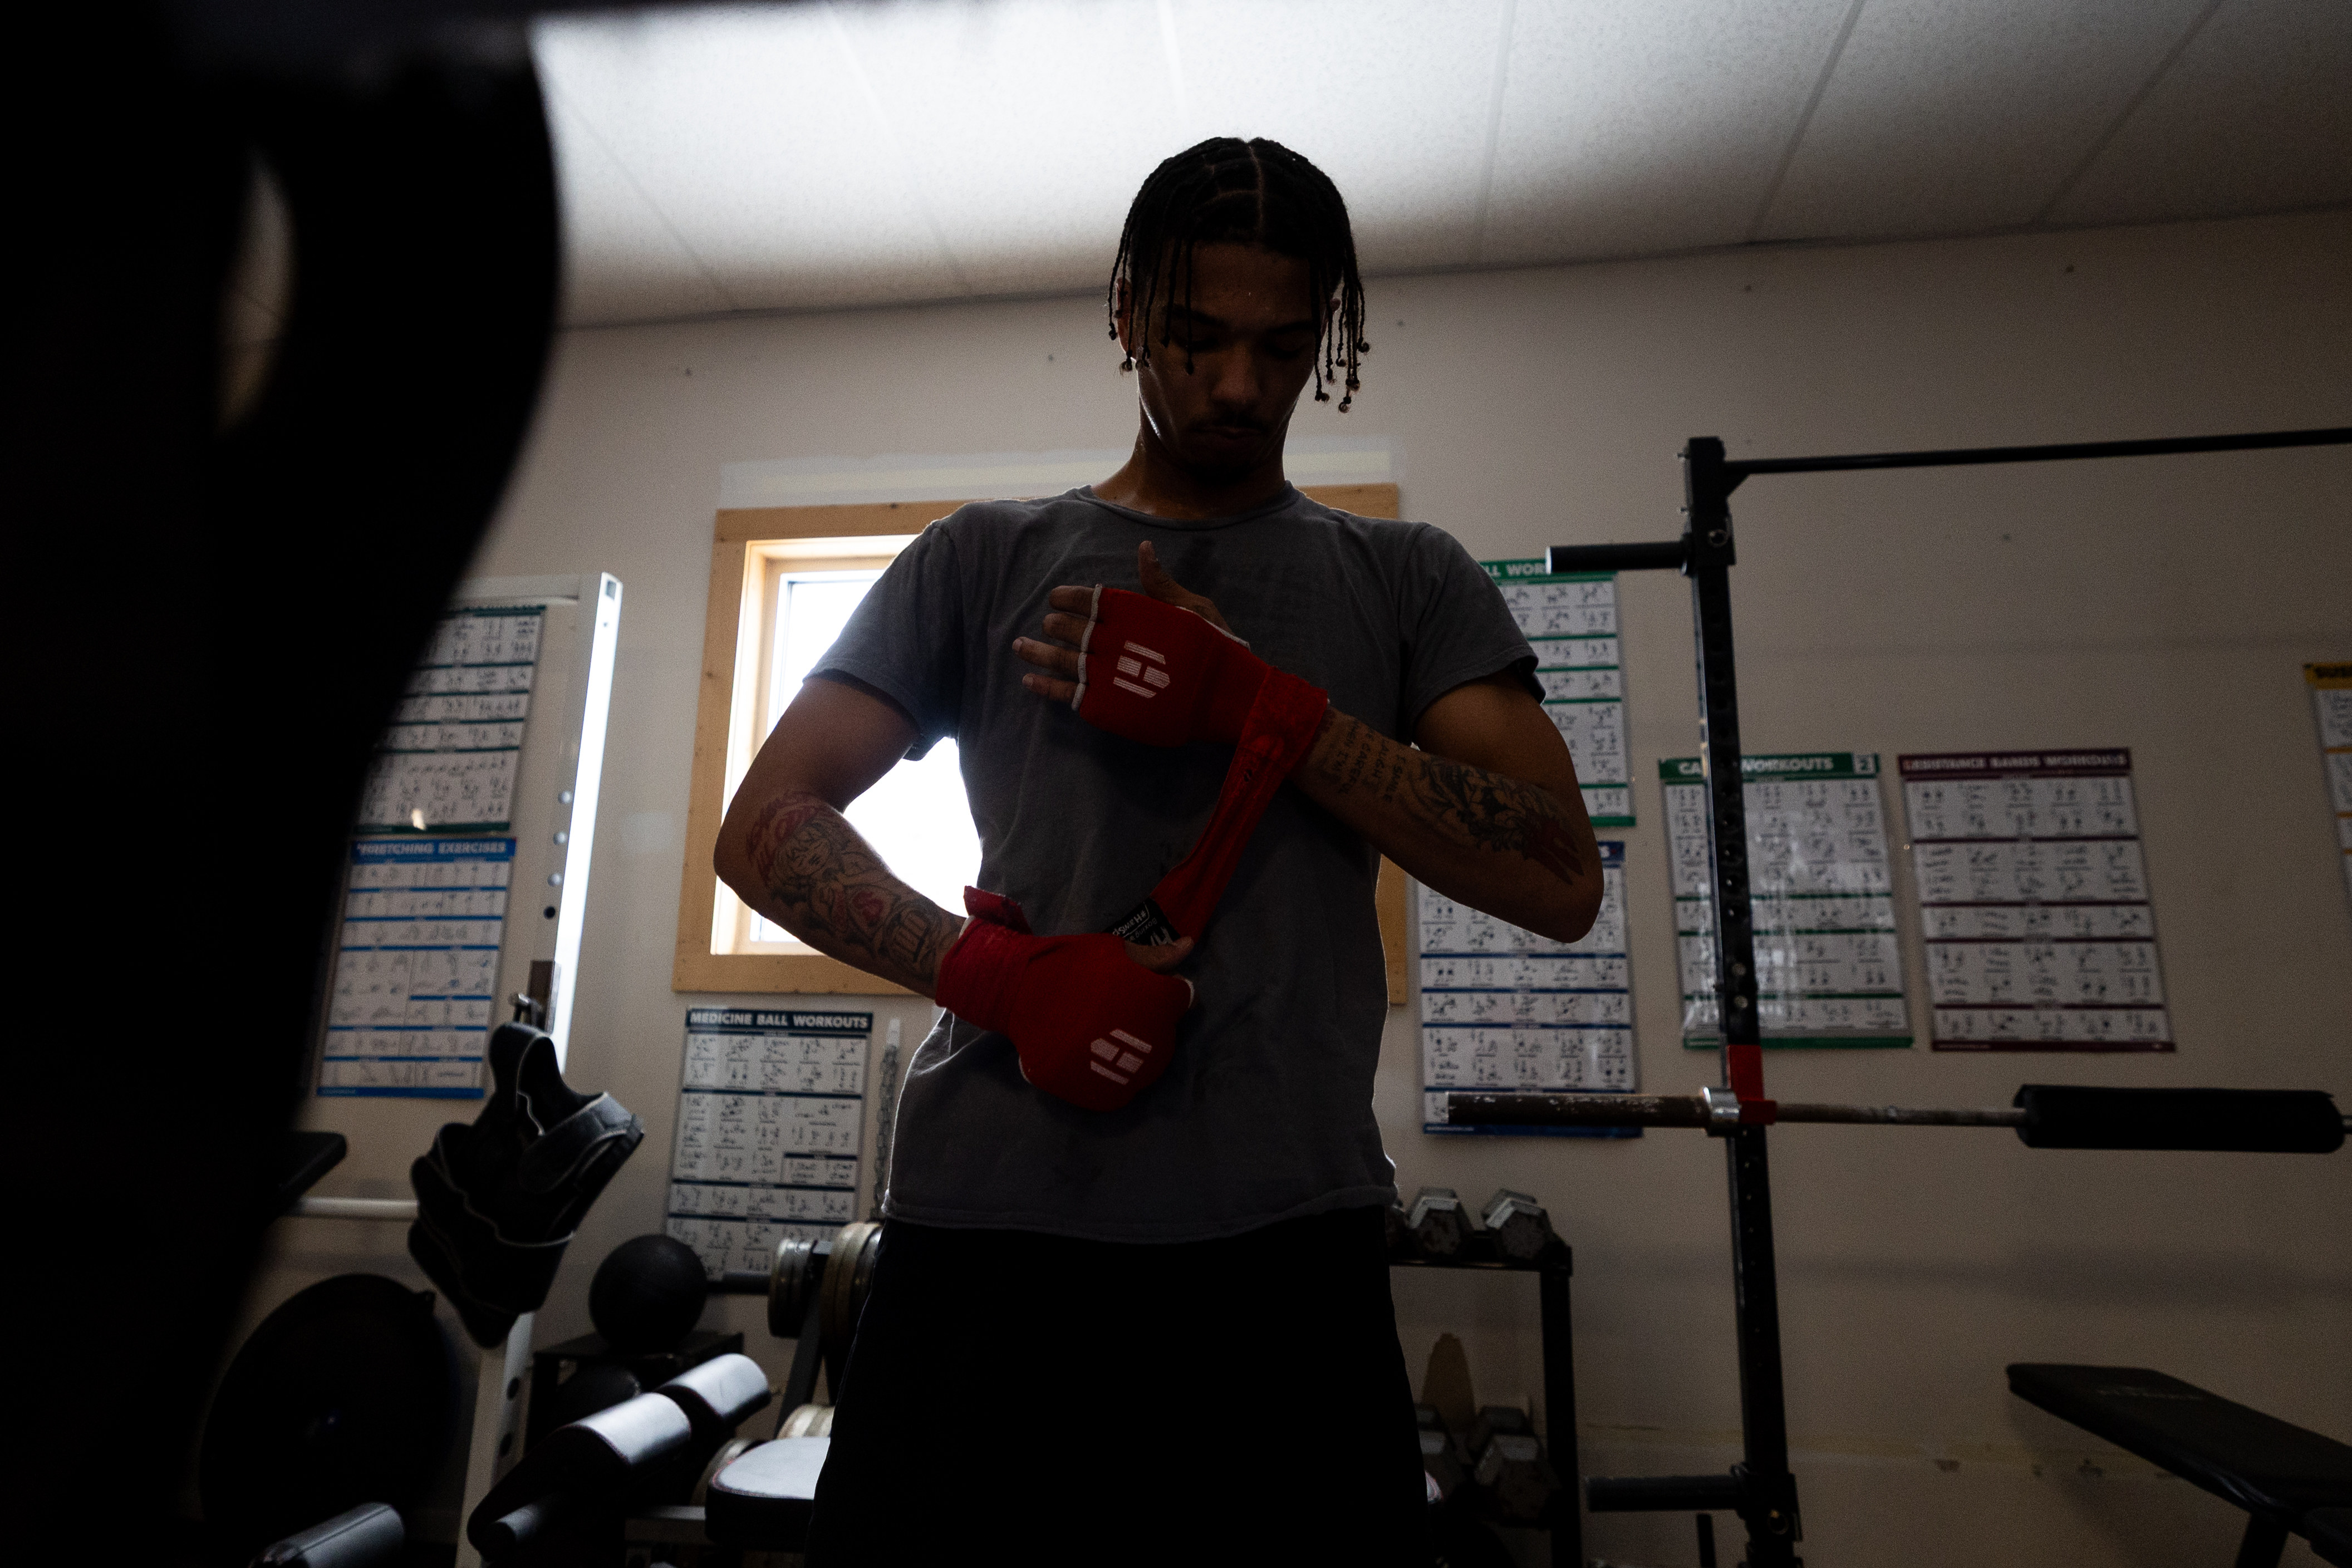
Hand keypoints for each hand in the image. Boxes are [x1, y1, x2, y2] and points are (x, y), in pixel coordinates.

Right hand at [935, 889, 1198, 1111]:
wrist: (1017, 991)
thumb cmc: (1070, 964)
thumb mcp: (1116, 950)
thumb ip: (1156, 957)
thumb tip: (1189, 948)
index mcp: (1156, 1002)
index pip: (1180, 1000)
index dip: (1163, 992)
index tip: (1143, 988)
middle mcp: (1148, 1041)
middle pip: (1166, 1038)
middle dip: (1152, 1025)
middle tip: (1121, 1013)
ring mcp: (1124, 1072)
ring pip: (1147, 1069)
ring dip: (1136, 1055)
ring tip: (1108, 1037)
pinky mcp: (1098, 1094)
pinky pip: (1121, 1094)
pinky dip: (1115, 1081)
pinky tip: (1100, 1061)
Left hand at [1015, 543, 1269, 746]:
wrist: (1227, 697)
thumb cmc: (1216, 648)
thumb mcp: (1193, 607)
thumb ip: (1159, 583)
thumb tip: (1143, 547)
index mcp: (1133, 613)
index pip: (1090, 600)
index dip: (1069, 597)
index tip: (1056, 597)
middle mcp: (1114, 641)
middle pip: (1072, 629)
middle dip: (1056, 625)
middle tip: (1047, 623)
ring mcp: (1107, 675)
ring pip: (1061, 660)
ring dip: (1037, 652)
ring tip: (1019, 646)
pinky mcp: (1105, 707)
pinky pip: (1067, 693)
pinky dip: (1045, 686)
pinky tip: (1029, 680)